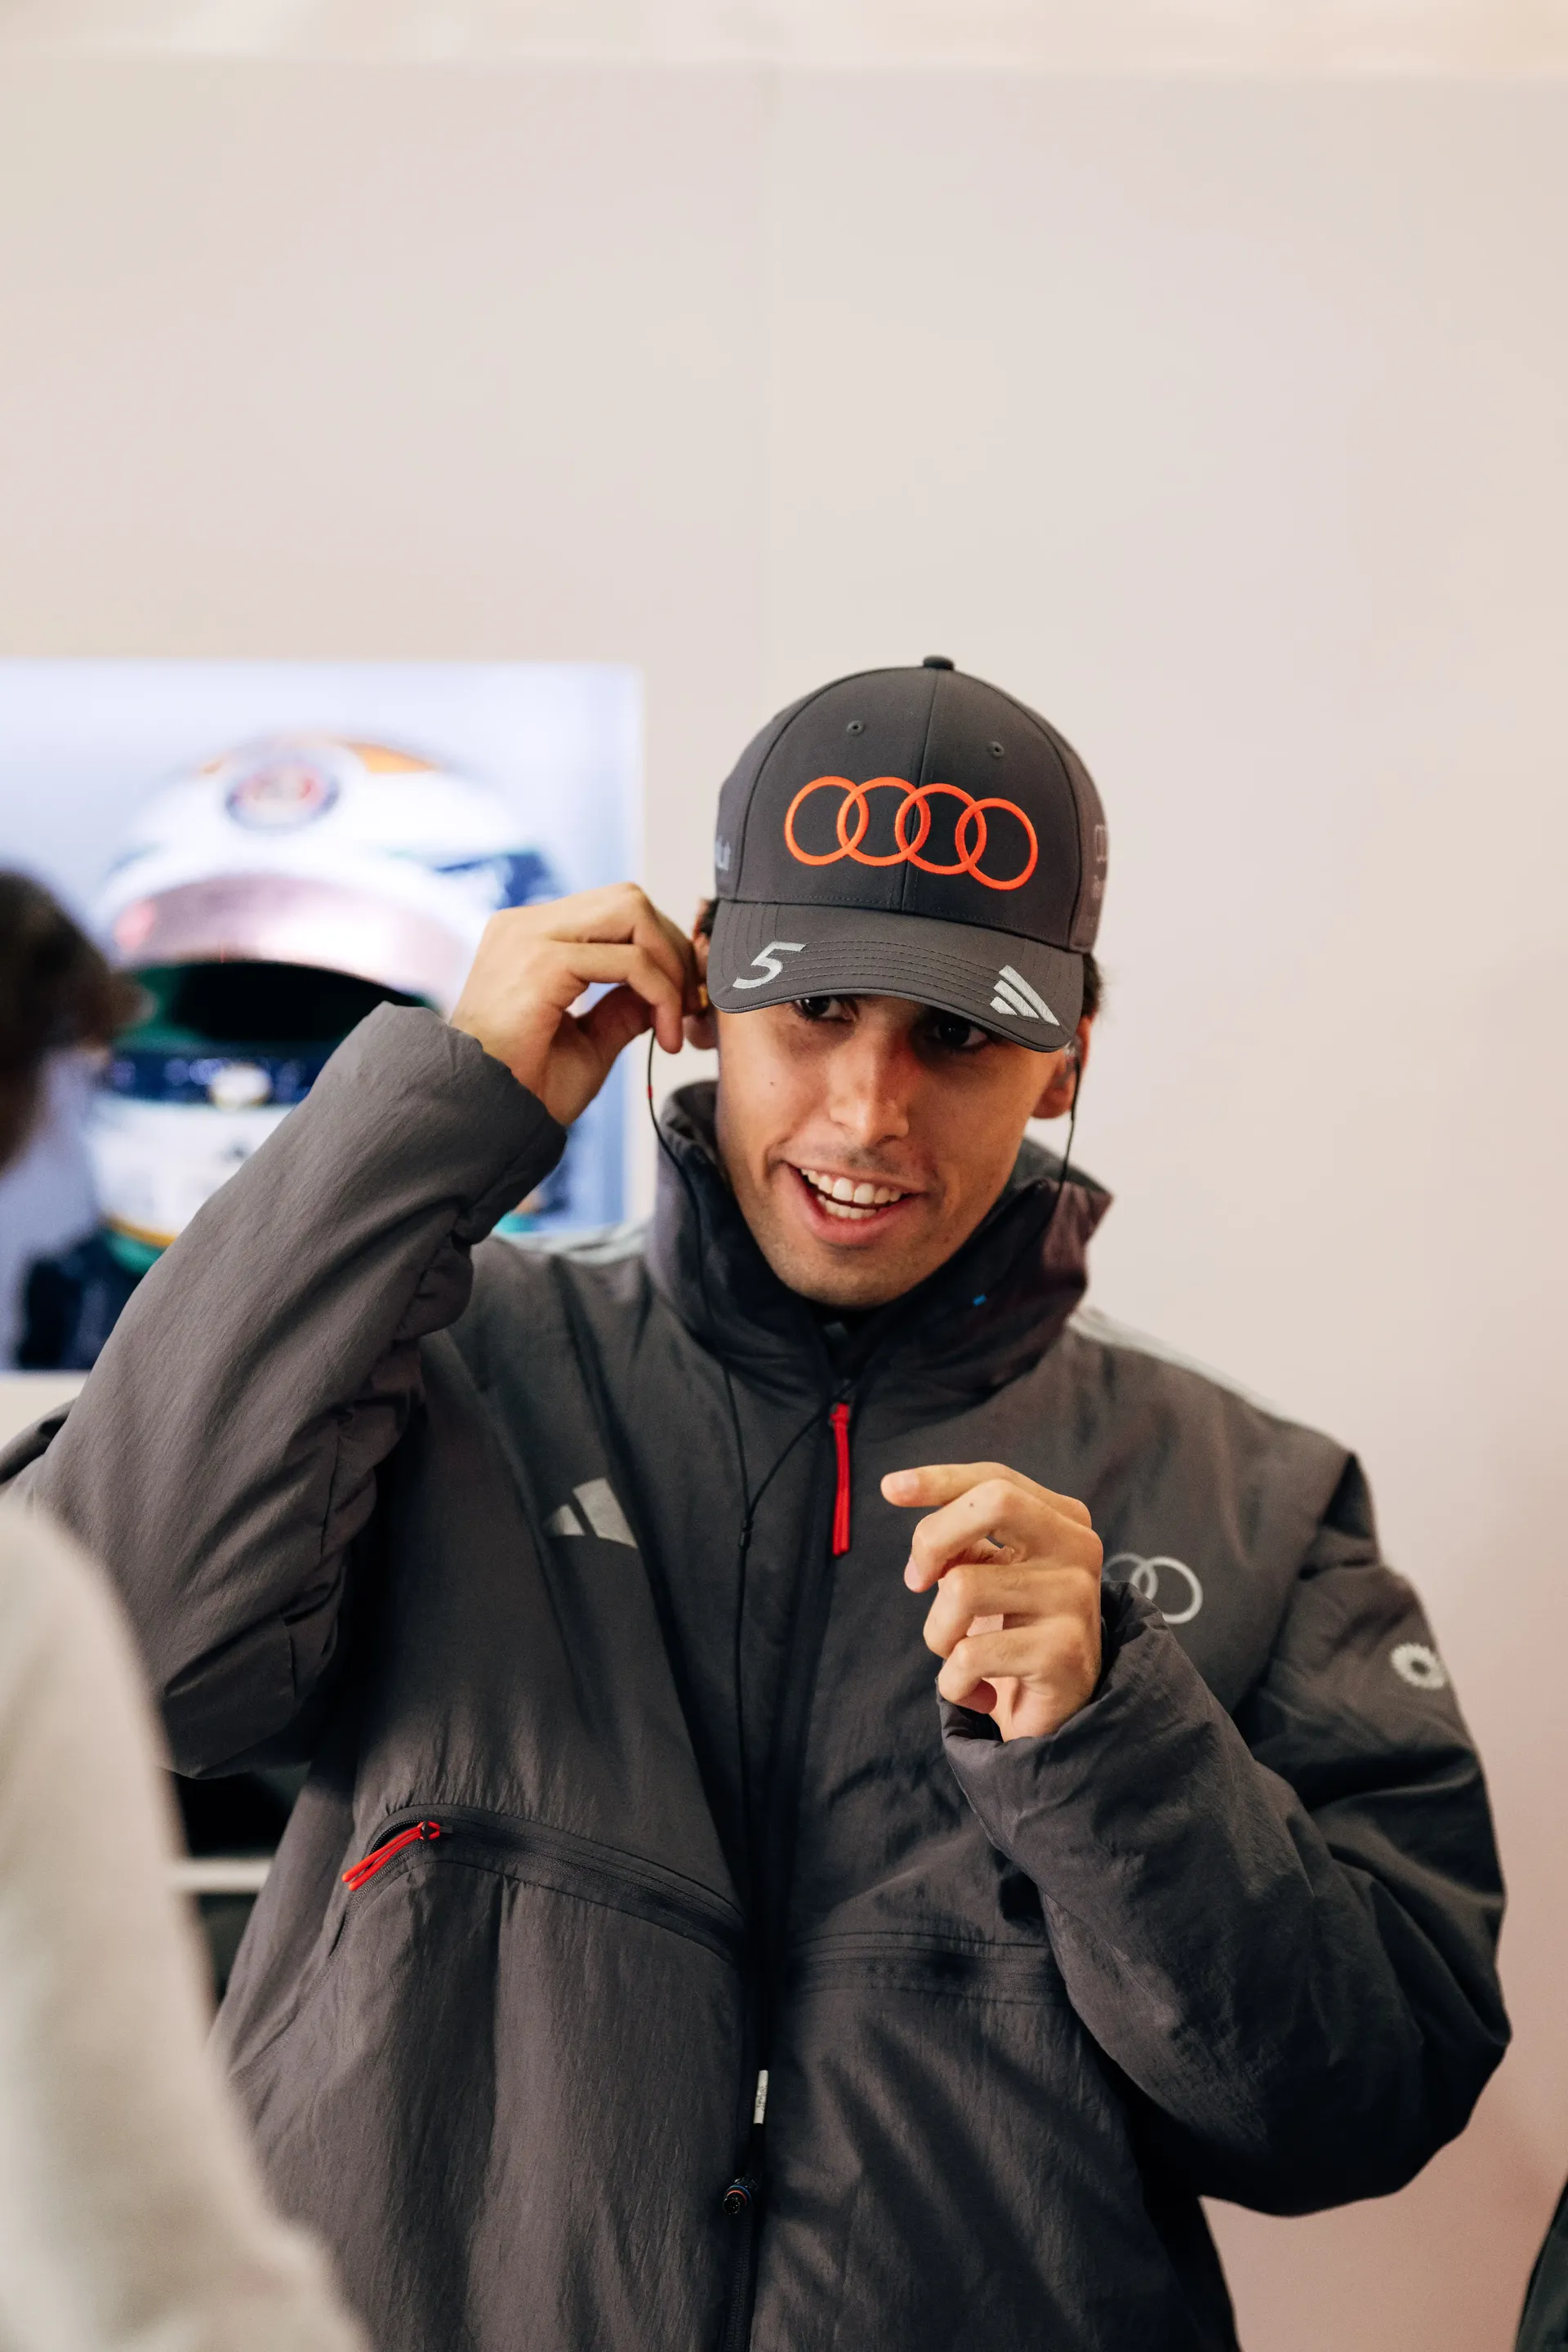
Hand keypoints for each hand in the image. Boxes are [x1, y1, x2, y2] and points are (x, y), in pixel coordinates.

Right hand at [450, 885, 698, 1127]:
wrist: (482, 1118)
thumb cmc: (525, 1088)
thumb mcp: (590, 1042)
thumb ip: (623, 1007)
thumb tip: (667, 990)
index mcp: (531, 936)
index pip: (615, 911)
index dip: (661, 949)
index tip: (684, 1002)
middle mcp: (526, 925)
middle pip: (629, 900)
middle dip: (674, 950)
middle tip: (690, 1007)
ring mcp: (530, 936)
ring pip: (633, 914)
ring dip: (671, 968)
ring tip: (676, 1023)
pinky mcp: (542, 962)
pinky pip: (630, 960)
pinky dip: (661, 994)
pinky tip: (663, 1037)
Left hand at [883, 1462, 1102, 1739]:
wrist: (1059, 1717)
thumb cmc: (1014, 1632)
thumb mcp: (992, 1573)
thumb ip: (962, 1534)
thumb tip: (900, 1489)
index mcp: (1064, 1520)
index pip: (996, 1479)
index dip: (939, 1480)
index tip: (890, 1488)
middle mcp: (1078, 1550)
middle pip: (994, 1503)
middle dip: (934, 1537)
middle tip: (917, 1581)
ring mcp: (1074, 1600)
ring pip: (964, 1587)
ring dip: (938, 1631)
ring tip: (958, 1654)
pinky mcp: (1063, 1654)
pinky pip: (970, 1654)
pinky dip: (953, 1681)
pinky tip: (975, 1691)